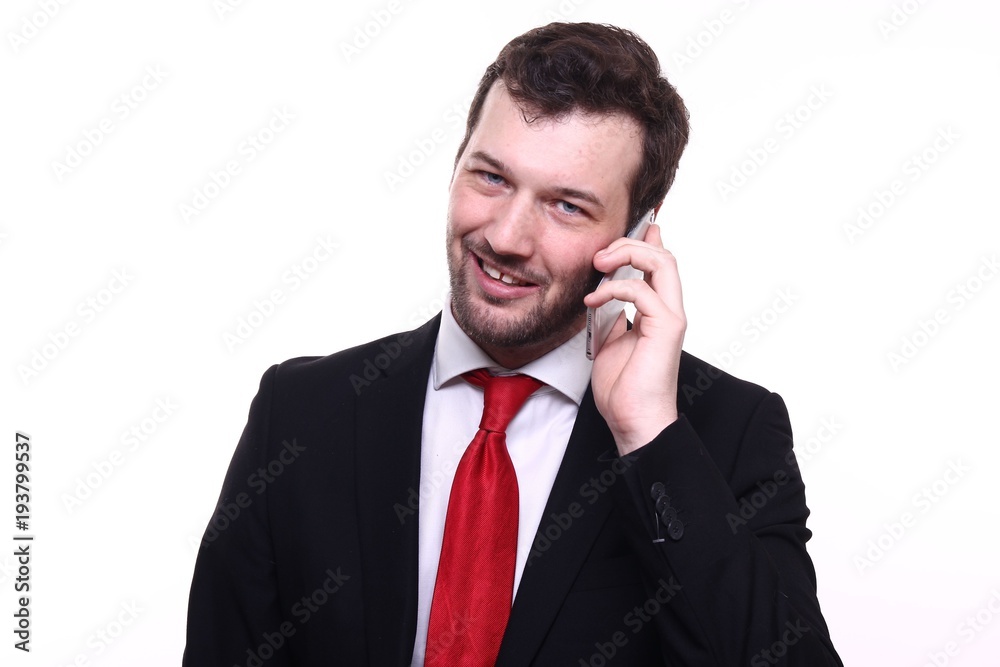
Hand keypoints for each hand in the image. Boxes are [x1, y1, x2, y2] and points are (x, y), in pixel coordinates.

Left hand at [583, 223, 685, 454]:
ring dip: (627, 254)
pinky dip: (615, 288)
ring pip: (662, 262)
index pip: (658, 263)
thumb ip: (611, 314)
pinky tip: (594, 299)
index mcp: (658, 310)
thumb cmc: (623, 387)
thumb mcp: (609, 339)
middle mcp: (669, 309)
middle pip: (663, 254)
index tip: (628, 224)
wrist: (632, 420)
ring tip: (599, 264)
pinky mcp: (667, 328)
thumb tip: (602, 293)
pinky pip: (642, 291)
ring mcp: (671, 317)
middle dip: (630, 242)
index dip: (646, 238)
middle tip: (600, 252)